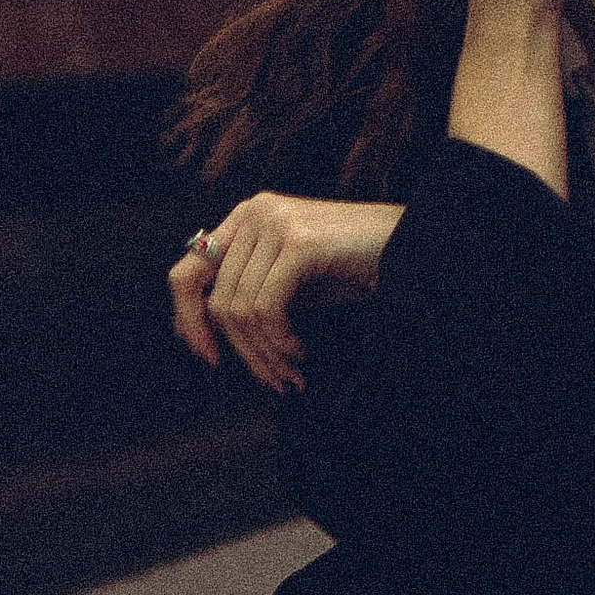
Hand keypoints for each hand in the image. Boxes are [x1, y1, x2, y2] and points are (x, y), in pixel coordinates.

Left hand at [169, 193, 405, 394]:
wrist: (410, 246)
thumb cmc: (353, 266)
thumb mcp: (290, 280)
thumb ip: (248, 294)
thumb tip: (198, 333)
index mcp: (245, 218)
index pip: (184, 273)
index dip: (187, 321)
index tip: (211, 358)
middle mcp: (254, 214)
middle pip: (215, 301)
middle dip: (242, 352)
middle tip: (271, 380)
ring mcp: (274, 224)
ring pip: (240, 310)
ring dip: (266, 353)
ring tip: (292, 372)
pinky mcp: (298, 243)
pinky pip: (266, 308)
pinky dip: (280, 341)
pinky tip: (301, 352)